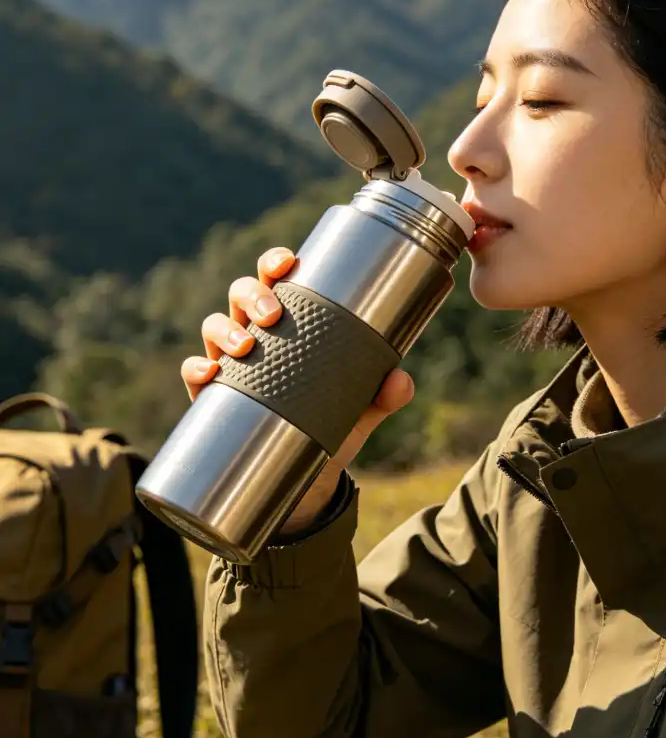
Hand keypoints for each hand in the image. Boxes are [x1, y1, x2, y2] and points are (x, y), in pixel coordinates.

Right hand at [179, 246, 414, 532]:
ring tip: (246, 347)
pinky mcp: (213, 395)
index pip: (278, 278)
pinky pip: (194, 372)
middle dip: (253, 294)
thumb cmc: (335, 420)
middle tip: (273, 315)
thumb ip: (386, 394)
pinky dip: (197, 367)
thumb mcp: (364, 407)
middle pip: (242, 292)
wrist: (311, 475)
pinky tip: (209, 372)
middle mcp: (258, 332)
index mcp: (293, 320)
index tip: (287, 262)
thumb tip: (400, 381)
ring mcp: (231, 361)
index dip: (276, 262)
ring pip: (215, 324)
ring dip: (225, 328)